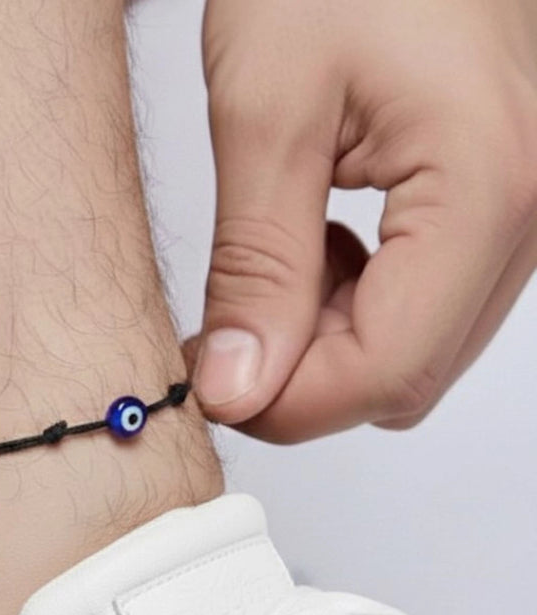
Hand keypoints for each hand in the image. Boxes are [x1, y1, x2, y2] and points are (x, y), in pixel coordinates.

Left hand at [194, 0, 536, 441]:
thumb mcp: (266, 115)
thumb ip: (256, 270)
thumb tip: (238, 390)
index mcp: (484, 188)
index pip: (382, 374)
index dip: (283, 402)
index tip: (206, 379)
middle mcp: (529, 215)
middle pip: (403, 379)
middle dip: (301, 377)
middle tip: (224, 327)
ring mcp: (524, 216)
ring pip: (414, 355)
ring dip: (326, 344)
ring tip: (271, 269)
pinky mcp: (498, 211)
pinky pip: (427, 311)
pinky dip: (357, 309)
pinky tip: (316, 249)